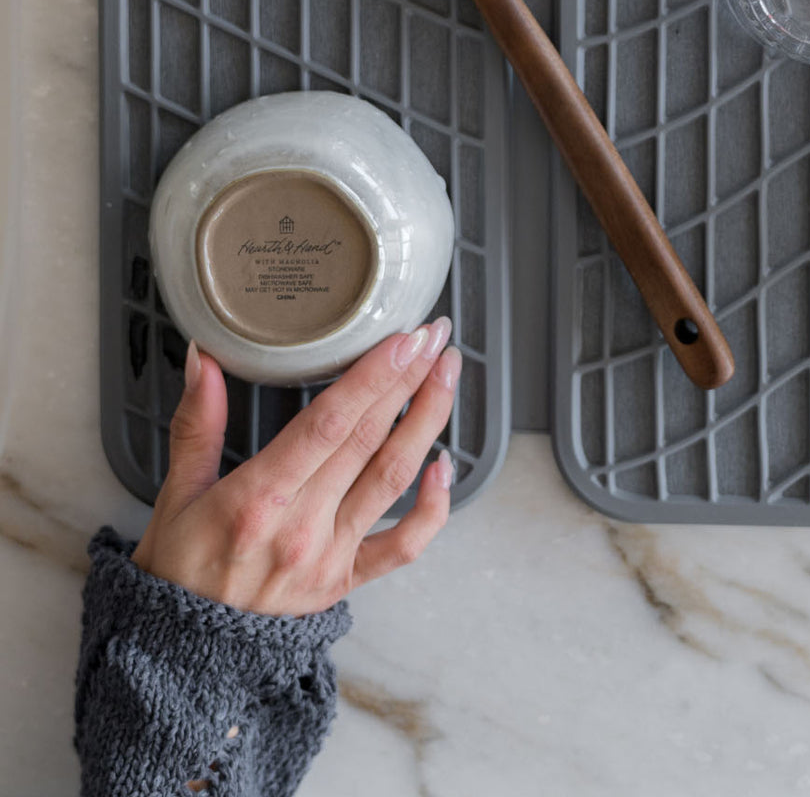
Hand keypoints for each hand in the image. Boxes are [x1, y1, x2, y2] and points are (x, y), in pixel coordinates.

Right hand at [131, 319, 459, 615]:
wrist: (180, 659)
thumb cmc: (176, 573)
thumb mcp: (175, 495)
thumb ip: (196, 424)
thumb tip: (204, 358)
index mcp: (257, 500)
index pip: (329, 424)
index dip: (372, 378)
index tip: (404, 340)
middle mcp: (302, 528)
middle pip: (370, 440)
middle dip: (409, 380)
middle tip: (435, 336)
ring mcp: (331, 556)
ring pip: (395, 478)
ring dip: (428, 421)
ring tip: (448, 375)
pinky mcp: (347, 580)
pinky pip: (404, 545)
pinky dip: (434, 506)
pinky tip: (446, 463)